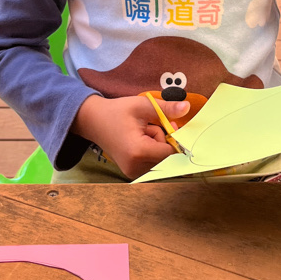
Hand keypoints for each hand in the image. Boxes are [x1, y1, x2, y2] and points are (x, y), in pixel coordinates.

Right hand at [72, 94, 189, 179]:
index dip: (172, 137)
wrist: (93, 121)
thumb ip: (166, 108)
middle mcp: (135, 167)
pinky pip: (152, 164)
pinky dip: (151, 153)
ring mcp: (132, 173)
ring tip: (142, 133)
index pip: (170, 152)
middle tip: (149, 126)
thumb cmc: (118, 111)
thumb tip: (187, 107)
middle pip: (166, 158)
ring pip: (160, 161)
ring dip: (157, 147)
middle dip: (163, 141)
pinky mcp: (131, 174)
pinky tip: (140, 142)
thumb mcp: (142, 105)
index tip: (164, 123)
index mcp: (138, 151)